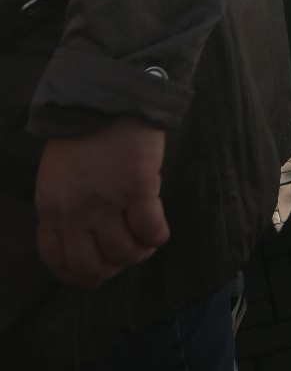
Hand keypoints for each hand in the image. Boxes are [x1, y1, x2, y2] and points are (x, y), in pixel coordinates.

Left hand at [36, 117, 168, 288]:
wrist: (109, 94)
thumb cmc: (85, 128)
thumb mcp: (59, 172)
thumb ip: (66, 204)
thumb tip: (86, 235)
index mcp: (50, 205)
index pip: (57, 260)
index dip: (79, 276)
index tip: (98, 272)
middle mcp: (74, 210)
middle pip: (92, 265)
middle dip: (112, 268)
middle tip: (126, 253)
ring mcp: (106, 200)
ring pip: (123, 252)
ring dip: (139, 252)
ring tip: (146, 238)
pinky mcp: (137, 186)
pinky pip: (150, 230)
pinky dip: (157, 235)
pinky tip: (159, 228)